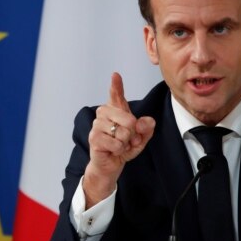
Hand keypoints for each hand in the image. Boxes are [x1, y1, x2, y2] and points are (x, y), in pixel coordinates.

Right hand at [83, 72, 155, 207]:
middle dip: (133, 134)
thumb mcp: (140, 138)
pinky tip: (113, 151)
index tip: (116, 75)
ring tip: (118, 145)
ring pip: (123, 132)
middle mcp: (104, 113)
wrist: (110, 165)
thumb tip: (146, 121)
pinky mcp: (94, 138)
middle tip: (126, 140)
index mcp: (116, 110)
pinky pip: (116, 143)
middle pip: (129, 119)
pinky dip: (119, 150)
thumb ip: (146, 128)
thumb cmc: (123, 147)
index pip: (116, 94)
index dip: (116, 85)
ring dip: (125, 143)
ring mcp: (97, 125)